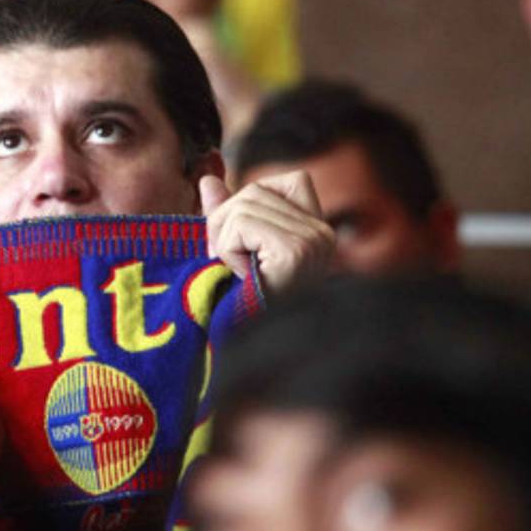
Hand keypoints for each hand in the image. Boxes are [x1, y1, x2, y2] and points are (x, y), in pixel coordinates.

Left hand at [201, 171, 333, 295]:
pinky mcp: (295, 251)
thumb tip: (207, 179)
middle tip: (221, 259)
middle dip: (224, 221)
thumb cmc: (244, 303)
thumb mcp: (235, 250)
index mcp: (318, 231)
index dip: (256, 197)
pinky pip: (241, 225)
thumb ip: (227, 213)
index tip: (242, 235)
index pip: (293, 180)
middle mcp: (323, 233)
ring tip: (235, 271)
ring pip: (244, 205)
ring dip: (224, 239)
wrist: (256, 350)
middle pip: (256, 191)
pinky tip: (240, 275)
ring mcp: (313, 241)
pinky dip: (228, 249)